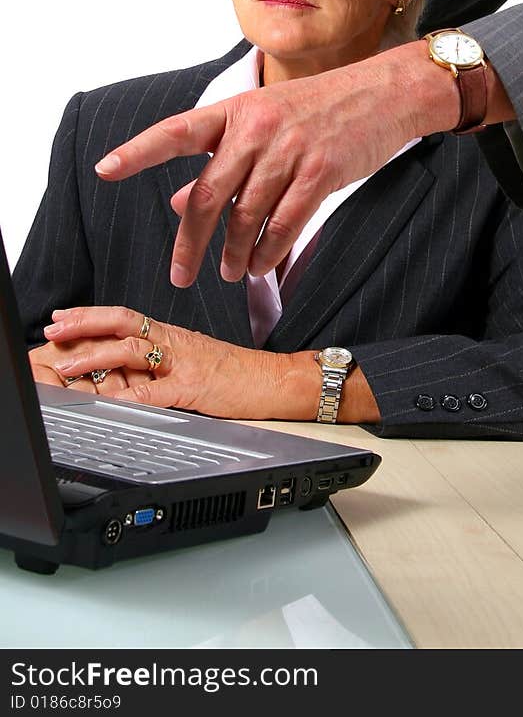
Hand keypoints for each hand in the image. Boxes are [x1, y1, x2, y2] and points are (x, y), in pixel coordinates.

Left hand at [43, 305, 292, 417]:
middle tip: (53, 329)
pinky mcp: (195, 387)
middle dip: (83, 325)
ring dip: (95, 356)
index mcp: (173, 336)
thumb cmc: (238, 374)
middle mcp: (175, 343)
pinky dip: (129, 396)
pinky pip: (156, 391)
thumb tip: (125, 374)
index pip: (125, 317)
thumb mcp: (194, 361)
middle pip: (123, 323)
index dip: (91, 315)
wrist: (276, 380)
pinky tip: (108, 401)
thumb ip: (162, 365)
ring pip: (133, 350)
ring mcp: (184, 363)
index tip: (62, 317)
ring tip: (68, 365)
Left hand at [93, 41, 454, 286]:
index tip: (105, 170)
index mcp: (235, 111)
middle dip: (190, 242)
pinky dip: (267, 252)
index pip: (176, 132)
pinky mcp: (321, 172)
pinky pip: (283, 224)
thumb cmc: (320, 108)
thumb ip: (222, 160)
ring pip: (245, 216)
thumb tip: (179, 200)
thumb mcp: (265, 121)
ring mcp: (289, 150)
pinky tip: (260, 265)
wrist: (383, 93)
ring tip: (229, 272)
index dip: (138, 151)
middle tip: (180, 274)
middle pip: (208, 195)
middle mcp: (257, 128)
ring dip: (233, 254)